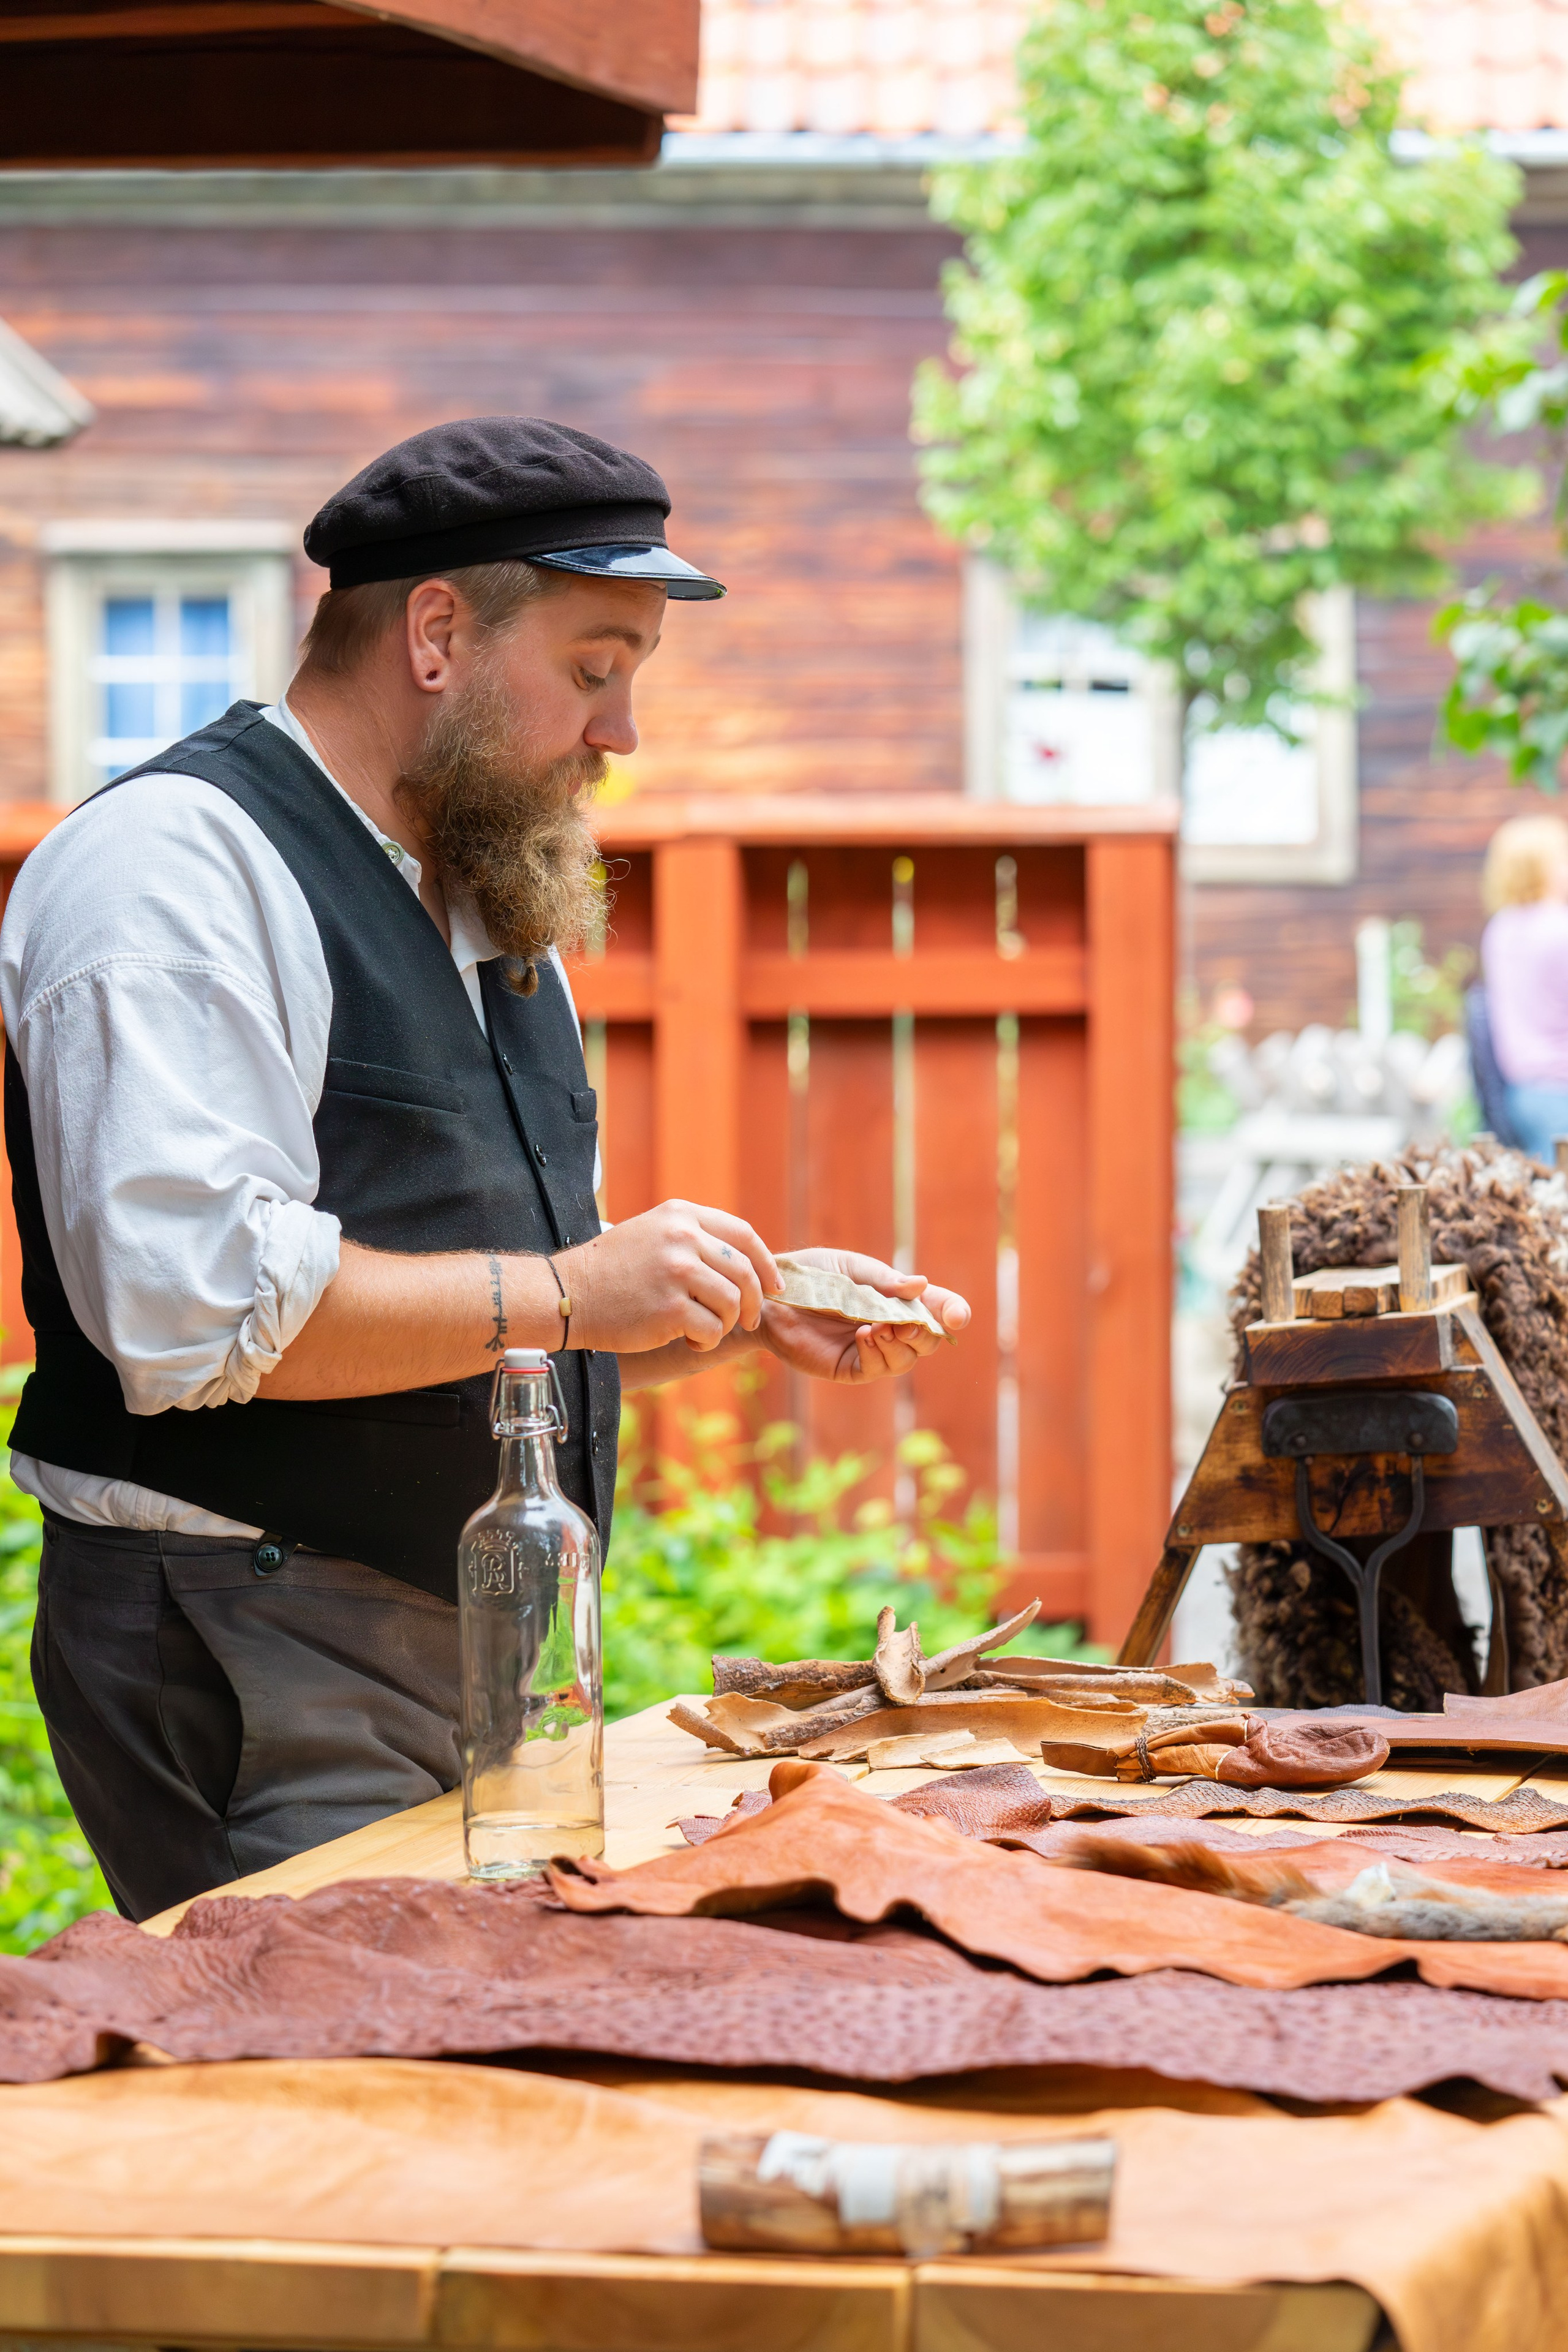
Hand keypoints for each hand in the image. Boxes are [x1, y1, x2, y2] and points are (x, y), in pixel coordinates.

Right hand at [560, 1200, 780, 1353]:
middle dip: (755, 1302)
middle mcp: (682, 1237)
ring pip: (733, 1302)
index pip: (743, 1234)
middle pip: (744, 1271)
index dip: (766, 1263)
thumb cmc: (612, 1270)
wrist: (568, 1294)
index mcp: (681, 1215)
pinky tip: (689, 1341)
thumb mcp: (653, 1234)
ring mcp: (677, 1272)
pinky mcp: (670, 1307)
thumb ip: (694, 1238)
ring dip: (726, 1324)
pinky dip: (708, 1341)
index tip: (775, 1285)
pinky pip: (713, 1329)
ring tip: (704, 1330)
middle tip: (749, 1319)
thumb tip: (746, 1262)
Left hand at [756, 1248, 969, 1383]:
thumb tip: (921, 1285)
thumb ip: (884, 1281)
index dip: (953, 1311)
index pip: (938, 1308)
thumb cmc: (813, 1277)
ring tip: (879, 1327)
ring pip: (906, 1358)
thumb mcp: (851, 1269)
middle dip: (925, 1333)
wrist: (772, 1297)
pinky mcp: (851, 1367)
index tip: (958, 1316)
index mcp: (898, 1299)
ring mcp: (873, 1349)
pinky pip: (877, 1369)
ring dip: (900, 1344)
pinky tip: (865, 1336)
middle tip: (907, 1322)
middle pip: (928, 1340)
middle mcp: (891, 1325)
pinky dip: (878, 1354)